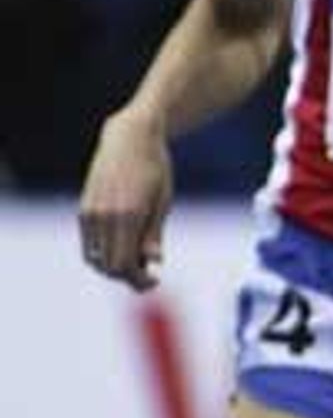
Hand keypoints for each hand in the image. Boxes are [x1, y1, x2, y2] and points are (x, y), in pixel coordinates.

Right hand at [79, 112, 172, 291]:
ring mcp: (89, 212)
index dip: (139, 279)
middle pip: (109, 266)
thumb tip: (155, 262)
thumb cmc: (155, 169)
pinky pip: (89, 244)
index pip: (124, 264)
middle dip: (128, 276)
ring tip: (139, 261)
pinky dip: (104, 253)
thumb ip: (154, 233)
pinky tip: (125, 247)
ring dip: (115, 267)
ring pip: (95, 258)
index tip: (156, 279)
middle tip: (150, 275)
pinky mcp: (84, 208)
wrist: (129, 138)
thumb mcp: (163, 201)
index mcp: (127, 215)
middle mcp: (103, 215)